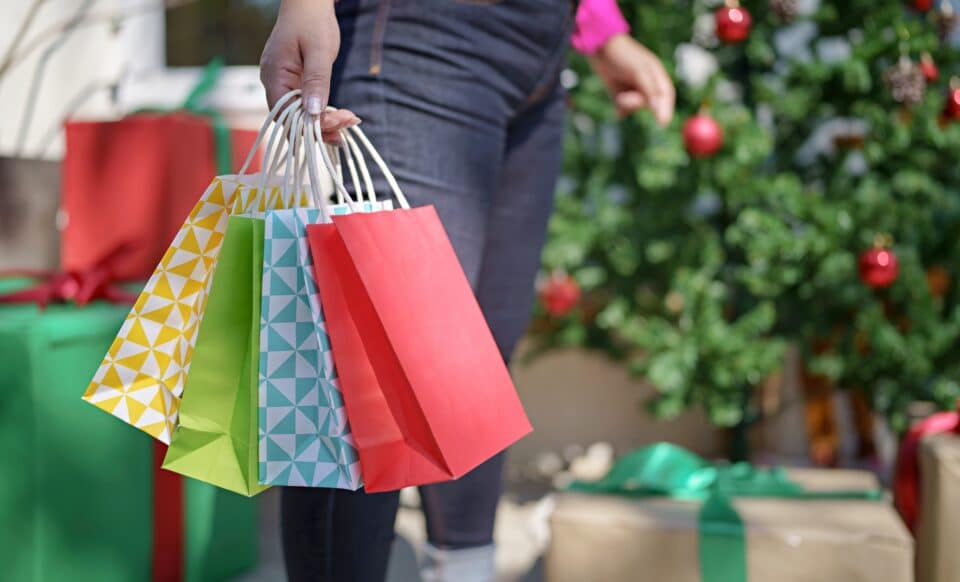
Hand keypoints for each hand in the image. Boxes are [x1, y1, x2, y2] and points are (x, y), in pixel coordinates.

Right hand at [260, 0, 357, 142]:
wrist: (308, 5)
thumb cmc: (312, 22)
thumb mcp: (318, 50)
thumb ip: (316, 81)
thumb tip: (314, 111)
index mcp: (274, 75)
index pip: (286, 113)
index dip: (310, 124)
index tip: (338, 121)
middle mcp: (274, 83)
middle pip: (293, 119)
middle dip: (321, 126)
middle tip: (350, 122)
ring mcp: (283, 84)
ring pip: (300, 115)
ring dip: (325, 122)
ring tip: (351, 120)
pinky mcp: (294, 84)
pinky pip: (305, 105)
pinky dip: (322, 113)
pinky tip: (341, 116)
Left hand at [588, 35, 674, 125]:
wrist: (599, 47)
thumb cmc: (622, 55)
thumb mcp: (639, 71)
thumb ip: (650, 90)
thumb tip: (659, 109)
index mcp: (656, 74)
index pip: (666, 95)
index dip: (666, 109)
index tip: (662, 123)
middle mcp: (647, 83)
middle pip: (649, 104)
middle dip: (636, 103)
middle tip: (624, 98)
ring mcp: (633, 89)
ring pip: (635, 108)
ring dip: (626, 104)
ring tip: (618, 96)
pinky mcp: (620, 94)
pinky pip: (623, 109)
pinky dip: (619, 107)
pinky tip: (616, 100)